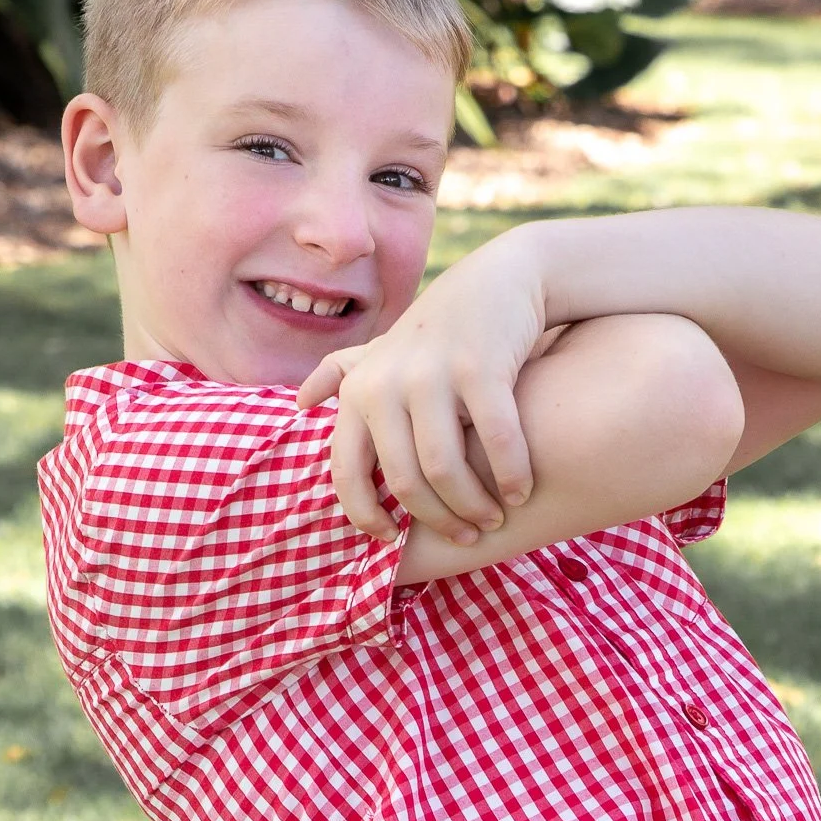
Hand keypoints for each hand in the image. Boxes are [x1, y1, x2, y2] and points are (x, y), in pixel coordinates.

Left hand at [296, 232, 545, 542]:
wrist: (498, 280)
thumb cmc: (438, 332)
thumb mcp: (383, 352)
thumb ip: (342, 377)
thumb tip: (299, 404)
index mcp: (359, 391)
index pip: (347, 472)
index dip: (366, 515)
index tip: (393, 540)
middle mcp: (386, 383)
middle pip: (404, 480)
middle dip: (438, 519)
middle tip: (466, 535)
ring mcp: (432, 374)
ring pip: (446, 468)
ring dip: (475, 505)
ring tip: (493, 519)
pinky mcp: (481, 367)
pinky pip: (495, 440)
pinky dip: (510, 475)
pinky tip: (521, 492)